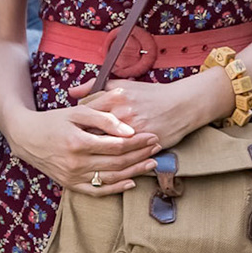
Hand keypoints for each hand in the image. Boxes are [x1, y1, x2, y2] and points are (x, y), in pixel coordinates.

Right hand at [8, 101, 158, 196]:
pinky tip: (131, 182)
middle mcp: (76, 162)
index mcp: (78, 141)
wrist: (27, 138)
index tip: (152, 136)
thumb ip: (103, 116)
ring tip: (152, 163)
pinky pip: (97, 191)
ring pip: (111, 177)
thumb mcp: (76, 112)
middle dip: (141, 155)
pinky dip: (116, 189)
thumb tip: (128, 128)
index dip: (138, 142)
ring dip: (135, 171)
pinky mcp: (70, 185)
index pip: (117, 145)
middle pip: (118, 162)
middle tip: (157, 148)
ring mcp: (73, 176)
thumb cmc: (53, 121)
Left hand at [67, 70, 230, 151]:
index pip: (87, 116)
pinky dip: (114, 164)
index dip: (76, 126)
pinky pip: (125, 158)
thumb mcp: (122, 85)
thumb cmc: (150, 94)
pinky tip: (105, 166)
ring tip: (87, 160)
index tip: (69, 132)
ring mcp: (136, 133)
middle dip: (83, 145)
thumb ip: (95, 88)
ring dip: (97, 157)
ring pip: (108, 150)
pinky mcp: (146, 146)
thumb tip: (72, 92)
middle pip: (94, 135)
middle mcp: (124, 116)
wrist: (182, 105)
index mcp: (116, 99)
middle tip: (72, 150)